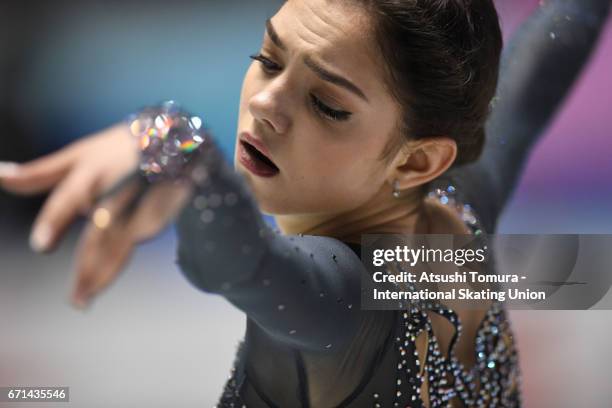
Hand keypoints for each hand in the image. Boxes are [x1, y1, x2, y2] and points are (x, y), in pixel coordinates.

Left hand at [0, 124, 191, 307]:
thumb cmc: (117, 148)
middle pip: (101, 232)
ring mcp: (143, 203)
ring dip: (103, 273)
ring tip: (82, 299)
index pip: (70, 198)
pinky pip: (140, 239)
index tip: (42, 246)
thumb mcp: (79, 154)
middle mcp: (117, 187)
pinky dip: (117, 262)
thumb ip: (39, 173)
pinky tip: (99, 282)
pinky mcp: (162, 213)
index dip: (57, 220)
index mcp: (92, 171)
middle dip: (89, 265)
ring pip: (121, 244)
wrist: (172, 139)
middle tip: (74, 298)